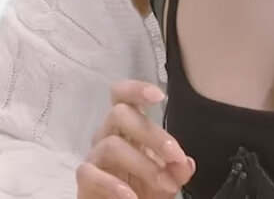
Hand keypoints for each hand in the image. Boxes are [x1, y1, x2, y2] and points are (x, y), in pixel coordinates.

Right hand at [76, 79, 195, 197]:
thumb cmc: (144, 189)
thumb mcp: (168, 178)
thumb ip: (177, 168)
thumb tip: (185, 164)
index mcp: (127, 126)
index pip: (122, 96)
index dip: (136, 89)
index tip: (160, 96)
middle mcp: (107, 134)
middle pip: (119, 114)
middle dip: (153, 135)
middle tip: (176, 157)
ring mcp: (94, 156)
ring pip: (111, 145)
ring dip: (143, 165)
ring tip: (165, 184)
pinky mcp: (84, 180)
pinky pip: (90, 173)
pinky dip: (113, 185)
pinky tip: (131, 197)